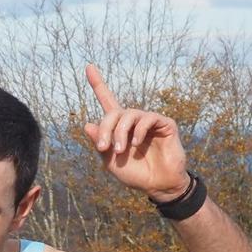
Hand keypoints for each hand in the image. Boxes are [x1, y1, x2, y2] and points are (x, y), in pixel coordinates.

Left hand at [81, 64, 188, 202]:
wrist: (158, 185)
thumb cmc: (135, 174)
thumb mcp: (111, 161)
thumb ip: (100, 143)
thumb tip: (87, 124)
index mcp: (119, 127)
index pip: (107, 100)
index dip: (98, 84)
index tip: (88, 67)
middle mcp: (134, 120)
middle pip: (114, 112)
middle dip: (106, 127)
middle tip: (103, 147)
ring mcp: (149, 121)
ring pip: (130, 115)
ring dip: (120, 132)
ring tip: (120, 150)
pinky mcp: (164, 124)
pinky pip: (148, 118)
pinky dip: (138, 130)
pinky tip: (135, 143)